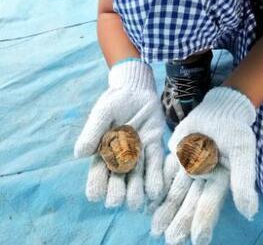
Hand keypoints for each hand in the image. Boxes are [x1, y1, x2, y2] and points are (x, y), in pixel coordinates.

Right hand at [74, 60, 164, 209]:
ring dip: (137, 191)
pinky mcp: (154, 146)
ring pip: (137, 178)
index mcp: (104, 152)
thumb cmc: (115, 100)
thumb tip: (79, 154)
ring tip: (136, 202)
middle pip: (118, 182)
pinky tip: (155, 191)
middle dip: (117, 194)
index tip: (97, 195)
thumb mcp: (102, 113)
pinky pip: (155, 164)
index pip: (97, 175)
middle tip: (117, 199)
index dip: (96, 186)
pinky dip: (156, 177)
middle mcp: (121, 157)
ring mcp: (139, 153)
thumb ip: (92, 132)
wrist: (136, 89)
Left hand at [151, 87, 257, 243]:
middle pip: (189, 202)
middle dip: (179, 221)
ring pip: (175, 192)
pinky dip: (158, 186)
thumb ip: (243, 180)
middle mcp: (202, 179)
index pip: (209, 204)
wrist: (219, 110)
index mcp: (219, 181)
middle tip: (168, 239)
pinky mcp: (176, 156)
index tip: (197, 240)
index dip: (203, 221)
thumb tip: (249, 213)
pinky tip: (149, 200)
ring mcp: (187, 168)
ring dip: (166, 209)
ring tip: (155, 227)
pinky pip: (164, 173)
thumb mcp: (242, 152)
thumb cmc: (234, 130)